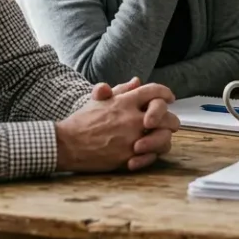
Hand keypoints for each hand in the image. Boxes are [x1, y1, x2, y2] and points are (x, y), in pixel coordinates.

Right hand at [54, 83, 179, 172]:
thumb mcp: (99, 100)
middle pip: (166, 116)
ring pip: (164, 138)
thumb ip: (120, 90)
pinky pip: (152, 156)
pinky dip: (152, 155)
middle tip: (170, 123)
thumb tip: (137, 81)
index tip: (170, 98)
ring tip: (160, 140)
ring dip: (164, 139)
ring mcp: (131, 139)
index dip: (166, 93)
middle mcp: (131, 119)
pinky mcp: (128, 157)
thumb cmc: (82, 121)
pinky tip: (147, 153)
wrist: (67, 144)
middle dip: (171, 120)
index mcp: (124, 102)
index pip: (154, 92)